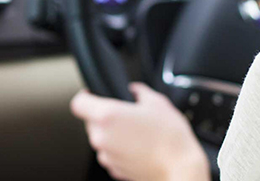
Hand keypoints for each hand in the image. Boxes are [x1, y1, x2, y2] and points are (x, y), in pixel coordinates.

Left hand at [70, 83, 209, 180]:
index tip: (93, 94)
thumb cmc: (171, 138)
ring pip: (100, 138)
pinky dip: (119, 149)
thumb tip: (135, 90)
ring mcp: (106, 155)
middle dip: (104, 116)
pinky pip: (110, 153)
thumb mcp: (158, 103)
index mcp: (107, 116)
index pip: (78, 103)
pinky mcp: (113, 169)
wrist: (181, 168)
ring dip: (112, 133)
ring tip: (136, 132)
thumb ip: (140, 91)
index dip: (85, 96)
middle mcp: (101, 137)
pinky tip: (138, 146)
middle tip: (126, 114)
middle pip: (90, 121)